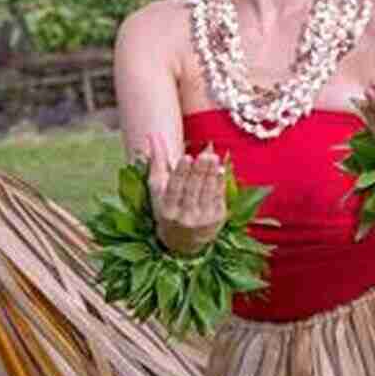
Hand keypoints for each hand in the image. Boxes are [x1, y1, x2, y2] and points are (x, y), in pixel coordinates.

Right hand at [145, 132, 225, 254]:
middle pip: (193, 189)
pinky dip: (220, 183)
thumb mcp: (158, 186)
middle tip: (206, 154)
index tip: (187, 157)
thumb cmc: (167, 205)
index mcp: (166, 208)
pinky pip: (219, 198)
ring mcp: (201, 220)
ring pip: (207, 193)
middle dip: (200, 171)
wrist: (182, 241)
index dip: (181, 173)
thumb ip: (157, 159)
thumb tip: (153, 134)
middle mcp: (184, 217)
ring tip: (214, 157)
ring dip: (212, 174)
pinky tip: (221, 170)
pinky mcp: (216, 220)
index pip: (175, 188)